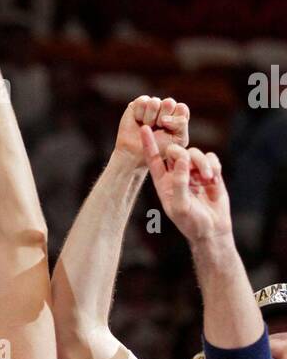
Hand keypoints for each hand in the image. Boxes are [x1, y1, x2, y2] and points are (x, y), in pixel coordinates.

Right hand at [115, 95, 189, 167]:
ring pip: (154, 102)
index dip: (174, 120)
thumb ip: (181, 124)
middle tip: (157, 128)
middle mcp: (167, 106)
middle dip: (161, 119)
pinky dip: (139, 115)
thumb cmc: (159, 147)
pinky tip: (139, 121)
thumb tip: (164, 118)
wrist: (137, 152)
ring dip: (149, 119)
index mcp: (179, 114)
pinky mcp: (140, 102)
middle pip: (169, 102)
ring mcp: (154, 103)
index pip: (181, 108)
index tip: (166, 130)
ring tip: (148, 126)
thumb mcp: (179, 139)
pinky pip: (142, 102)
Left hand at [141, 125, 230, 245]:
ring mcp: (193, 172)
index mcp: (163, 181)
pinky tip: (214, 179)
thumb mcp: (180, 205)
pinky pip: (211, 157)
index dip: (148, 144)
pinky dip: (213, 165)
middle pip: (176, 151)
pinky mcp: (210, 172)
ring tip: (208, 178)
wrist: (212, 229)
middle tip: (188, 162)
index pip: (153, 159)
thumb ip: (179, 182)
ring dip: (202, 163)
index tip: (144, 128)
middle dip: (182, 153)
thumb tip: (182, 158)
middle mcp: (177, 174)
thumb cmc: (191, 222)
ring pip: (195, 153)